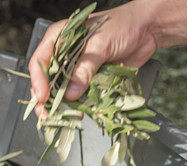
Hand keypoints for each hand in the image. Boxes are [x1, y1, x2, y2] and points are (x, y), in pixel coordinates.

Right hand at [29, 0, 157, 104]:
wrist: (148, 30)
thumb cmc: (123, 25)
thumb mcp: (100, 44)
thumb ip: (84, 69)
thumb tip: (71, 93)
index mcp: (59, 38)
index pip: (40, 62)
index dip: (38, 81)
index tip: (42, 97)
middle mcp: (63, 54)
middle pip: (46, 80)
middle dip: (45, 99)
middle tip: (46, 114)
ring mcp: (76, 69)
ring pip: (61, 91)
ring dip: (60, 106)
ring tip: (59, 118)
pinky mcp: (88, 79)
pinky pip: (79, 96)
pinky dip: (78, 106)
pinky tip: (78, 113)